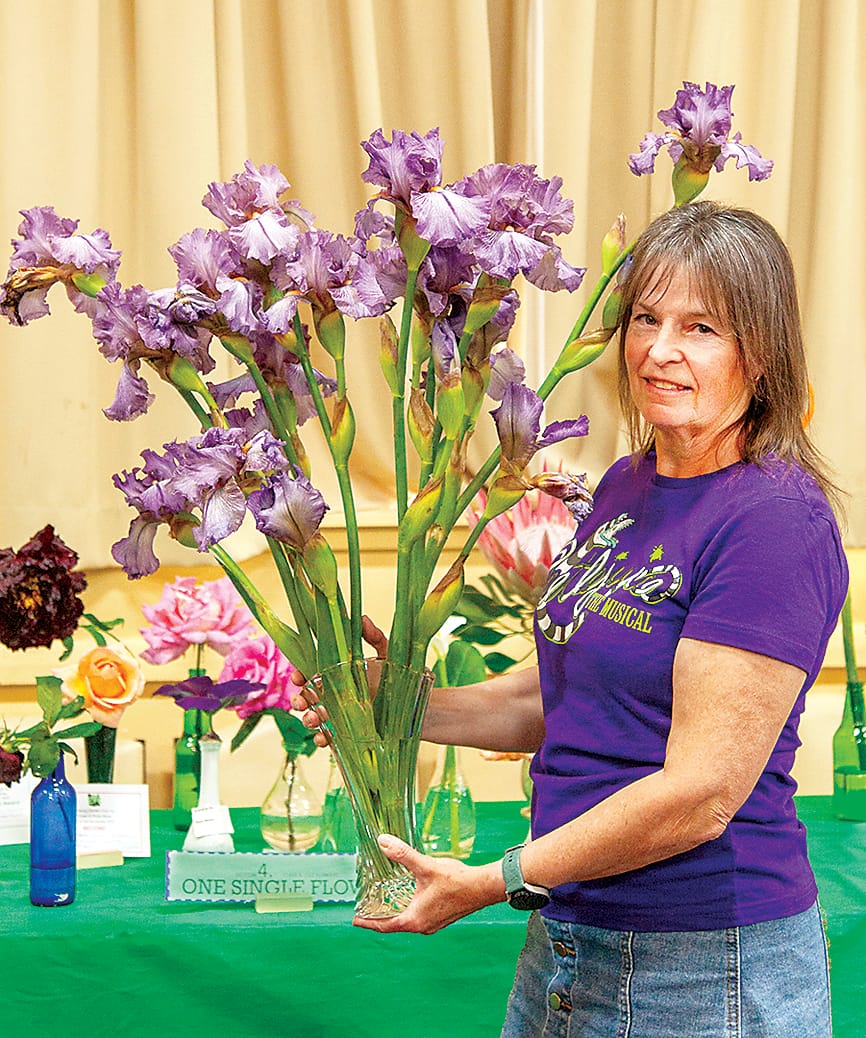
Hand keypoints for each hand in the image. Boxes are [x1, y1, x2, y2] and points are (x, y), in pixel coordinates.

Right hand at [289, 615, 389, 747]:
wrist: (420, 704)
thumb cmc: (402, 676)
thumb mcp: (388, 653)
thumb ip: (374, 637)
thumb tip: (361, 618)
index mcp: (340, 674)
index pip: (313, 672)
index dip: (300, 674)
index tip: (298, 676)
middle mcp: (337, 694)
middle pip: (308, 697)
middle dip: (299, 700)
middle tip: (300, 702)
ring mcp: (341, 715)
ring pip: (315, 718)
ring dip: (308, 720)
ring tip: (313, 720)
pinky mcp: (349, 734)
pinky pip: (330, 738)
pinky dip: (323, 739)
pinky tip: (324, 738)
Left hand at [352, 834, 505, 934]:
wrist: (483, 888)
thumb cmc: (456, 881)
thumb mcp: (425, 867)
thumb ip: (403, 855)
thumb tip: (383, 842)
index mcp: (415, 919)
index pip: (385, 926)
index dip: (368, 923)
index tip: (356, 920)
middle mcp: (422, 925)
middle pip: (395, 924)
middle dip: (380, 916)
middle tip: (367, 907)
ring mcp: (433, 923)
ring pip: (408, 920)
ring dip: (396, 912)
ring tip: (385, 901)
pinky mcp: (441, 917)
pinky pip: (418, 916)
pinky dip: (409, 909)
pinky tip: (409, 896)